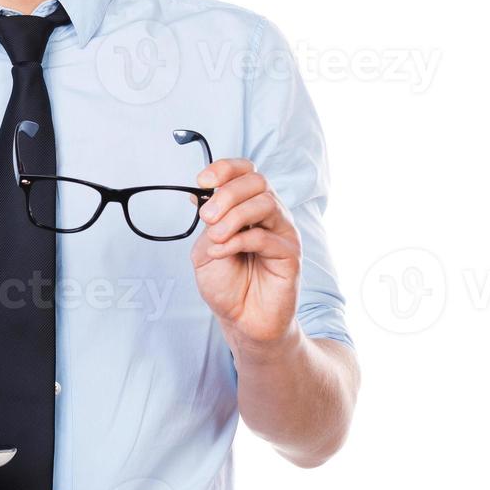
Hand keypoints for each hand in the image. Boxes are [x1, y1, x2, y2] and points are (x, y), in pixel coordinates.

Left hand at [190, 158, 301, 348]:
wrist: (241, 320)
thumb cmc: (227, 284)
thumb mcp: (204, 247)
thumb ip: (207, 222)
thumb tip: (199, 195)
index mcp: (249, 207)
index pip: (246, 171)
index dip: (225, 169)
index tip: (202, 181)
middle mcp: (270, 215)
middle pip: (257, 181)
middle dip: (227, 194)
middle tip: (207, 218)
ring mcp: (283, 233)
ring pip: (265, 203)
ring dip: (233, 217)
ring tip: (215, 238)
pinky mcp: (290, 255)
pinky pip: (266, 236)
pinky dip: (237, 241)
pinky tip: (221, 251)